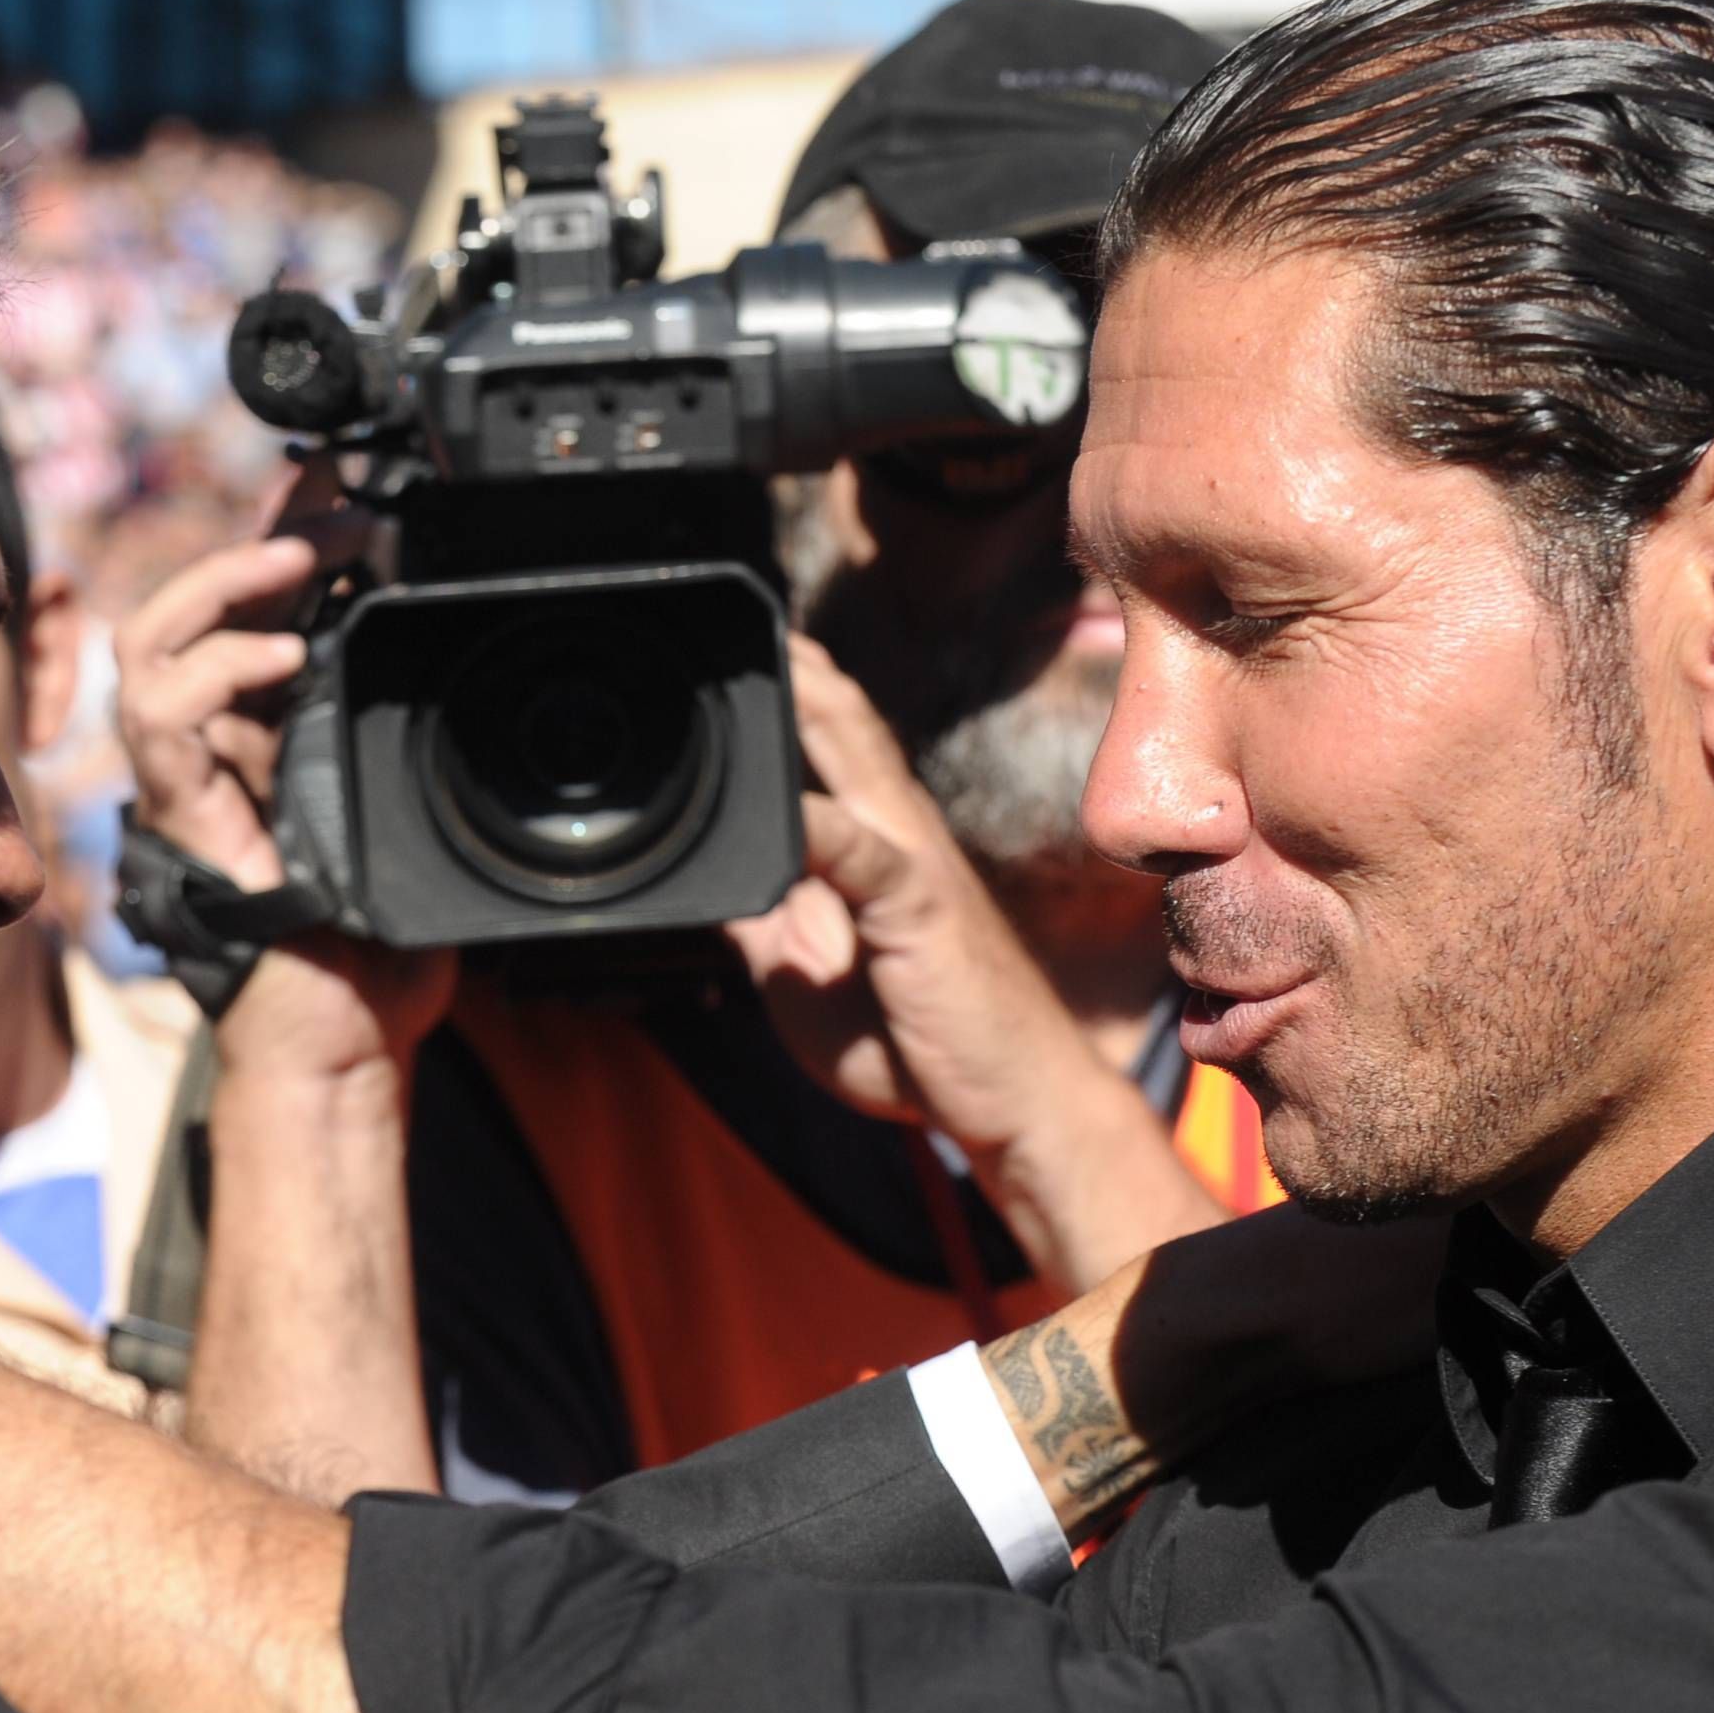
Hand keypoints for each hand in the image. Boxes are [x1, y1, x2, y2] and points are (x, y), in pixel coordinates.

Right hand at [114, 461, 447, 1083]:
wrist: (343, 1041)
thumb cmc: (379, 944)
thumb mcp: (422, 812)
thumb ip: (426, 737)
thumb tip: (486, 664)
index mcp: (272, 729)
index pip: (261, 604)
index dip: (292, 532)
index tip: (358, 481)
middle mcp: (219, 743)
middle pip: (199, 602)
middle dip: (263, 537)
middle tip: (341, 509)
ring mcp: (192, 777)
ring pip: (152, 642)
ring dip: (223, 582)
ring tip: (298, 558)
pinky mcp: (183, 818)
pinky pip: (162, 720)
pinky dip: (215, 672)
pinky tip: (280, 657)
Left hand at [728, 640, 1217, 1289]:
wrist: (1009, 1100)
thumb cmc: (918, 1039)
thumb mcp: (806, 980)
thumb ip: (760, 924)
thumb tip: (703, 887)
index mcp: (872, 842)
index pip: (825, 741)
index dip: (785, 689)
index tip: (729, 647)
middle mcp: (896, 831)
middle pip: (840, 720)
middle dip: (792, 663)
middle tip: (736, 612)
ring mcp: (910, 860)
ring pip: (855, 756)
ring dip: (809, 702)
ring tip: (766, 652)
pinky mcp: (918, 904)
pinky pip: (858, 854)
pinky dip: (810, 825)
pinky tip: (780, 808)